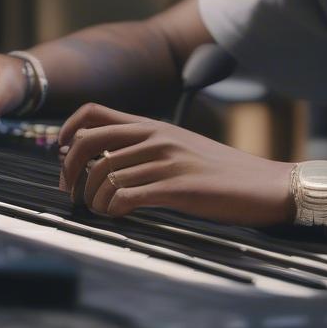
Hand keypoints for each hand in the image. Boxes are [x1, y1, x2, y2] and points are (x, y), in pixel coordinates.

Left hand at [57, 103, 293, 224]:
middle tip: (72, 192)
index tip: (61, 155)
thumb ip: (149, 148)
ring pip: (103, 175)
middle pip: (88, 142)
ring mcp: (167, 161)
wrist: (265, 185)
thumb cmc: (224, 173)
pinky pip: (125, 196)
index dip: (67, 131)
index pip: (94, 113)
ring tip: (102, 211)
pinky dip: (112, 209)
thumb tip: (106, 161)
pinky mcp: (177, 187)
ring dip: (93, 199)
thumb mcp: (183, 148)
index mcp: (155, 126)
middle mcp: (157, 137)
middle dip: (69, 170)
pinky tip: (120, 215)